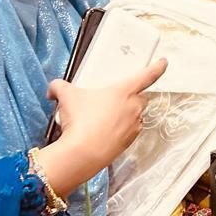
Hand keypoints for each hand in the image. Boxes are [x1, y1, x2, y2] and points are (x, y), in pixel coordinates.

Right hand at [37, 56, 167, 197]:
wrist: (82, 153)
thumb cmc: (80, 120)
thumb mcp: (65, 96)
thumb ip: (58, 87)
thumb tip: (52, 90)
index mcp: (124, 91)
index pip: (147, 75)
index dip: (157, 67)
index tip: (163, 62)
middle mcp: (134, 107)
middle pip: (140, 97)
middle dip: (130, 96)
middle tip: (113, 98)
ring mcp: (133, 126)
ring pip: (134, 115)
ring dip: (124, 114)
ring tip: (103, 117)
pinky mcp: (129, 142)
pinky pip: (128, 131)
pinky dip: (119, 130)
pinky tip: (103, 131)